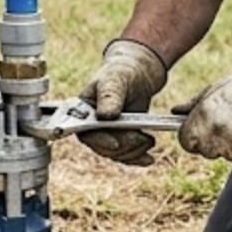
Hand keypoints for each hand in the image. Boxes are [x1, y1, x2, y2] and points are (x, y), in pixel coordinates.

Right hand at [77, 39, 168, 165]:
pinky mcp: (121, 138)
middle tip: (143, 138)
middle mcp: (91, 126)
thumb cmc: (120, 73)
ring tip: (149, 140)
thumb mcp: (114, 81)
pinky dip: (138, 157)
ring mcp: (107, 134)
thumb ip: (109, 97)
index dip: (100, 141)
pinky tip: (149, 159)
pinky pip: (126, 155)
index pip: (86, 133)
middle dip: (124, 146)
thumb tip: (104, 116)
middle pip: (103, 147)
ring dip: (134, 151)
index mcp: (82, 112)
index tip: (116, 143)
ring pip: (116, 153)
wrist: (137, 75)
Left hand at [174, 52, 231, 163]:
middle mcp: (218, 134)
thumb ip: (193, 106)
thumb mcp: (214, 90)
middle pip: (206, 152)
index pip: (186, 142)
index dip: (191, 139)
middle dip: (212, 143)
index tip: (198, 134)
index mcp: (205, 117)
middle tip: (227, 126)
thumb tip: (175, 112)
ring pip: (227, 155)